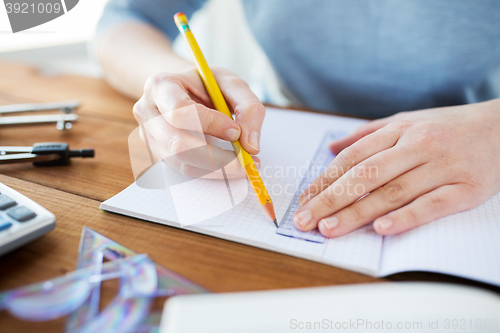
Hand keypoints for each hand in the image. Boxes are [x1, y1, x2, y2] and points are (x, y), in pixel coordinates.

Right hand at [133, 67, 263, 178]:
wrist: (184, 89)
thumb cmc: (206, 84)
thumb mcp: (231, 83)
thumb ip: (248, 108)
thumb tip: (251, 147)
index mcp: (160, 86)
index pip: (180, 110)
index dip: (210, 124)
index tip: (235, 131)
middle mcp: (147, 113)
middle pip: (176, 144)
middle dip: (216, 157)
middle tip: (246, 161)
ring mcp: (149, 137)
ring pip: (181, 163)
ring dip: (216, 169)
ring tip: (243, 164)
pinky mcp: (158, 155)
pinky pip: (185, 170)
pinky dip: (211, 172)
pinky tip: (229, 165)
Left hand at [294, 99, 499, 236]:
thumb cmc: (448, 127)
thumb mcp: (406, 121)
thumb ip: (367, 134)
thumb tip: (331, 148)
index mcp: (400, 131)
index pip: (353, 158)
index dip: (325, 180)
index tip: (305, 200)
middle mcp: (417, 146)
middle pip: (365, 176)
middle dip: (331, 200)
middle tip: (305, 220)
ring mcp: (442, 167)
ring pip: (393, 192)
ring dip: (358, 213)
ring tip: (330, 229)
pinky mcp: (465, 189)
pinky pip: (432, 205)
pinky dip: (407, 217)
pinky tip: (382, 229)